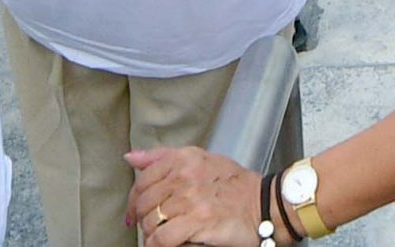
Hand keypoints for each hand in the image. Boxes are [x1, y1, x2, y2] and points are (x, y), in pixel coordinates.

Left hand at [128, 147, 262, 245]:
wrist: (264, 204)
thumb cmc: (234, 185)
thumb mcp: (201, 160)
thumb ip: (163, 157)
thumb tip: (130, 157)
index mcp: (184, 158)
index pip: (142, 180)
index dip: (133, 202)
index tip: (133, 214)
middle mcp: (185, 175)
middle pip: (144, 203)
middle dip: (143, 220)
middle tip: (151, 228)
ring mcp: (192, 198)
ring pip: (151, 222)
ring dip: (152, 235)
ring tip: (161, 238)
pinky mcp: (198, 221)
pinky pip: (163, 238)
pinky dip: (159, 245)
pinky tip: (165, 245)